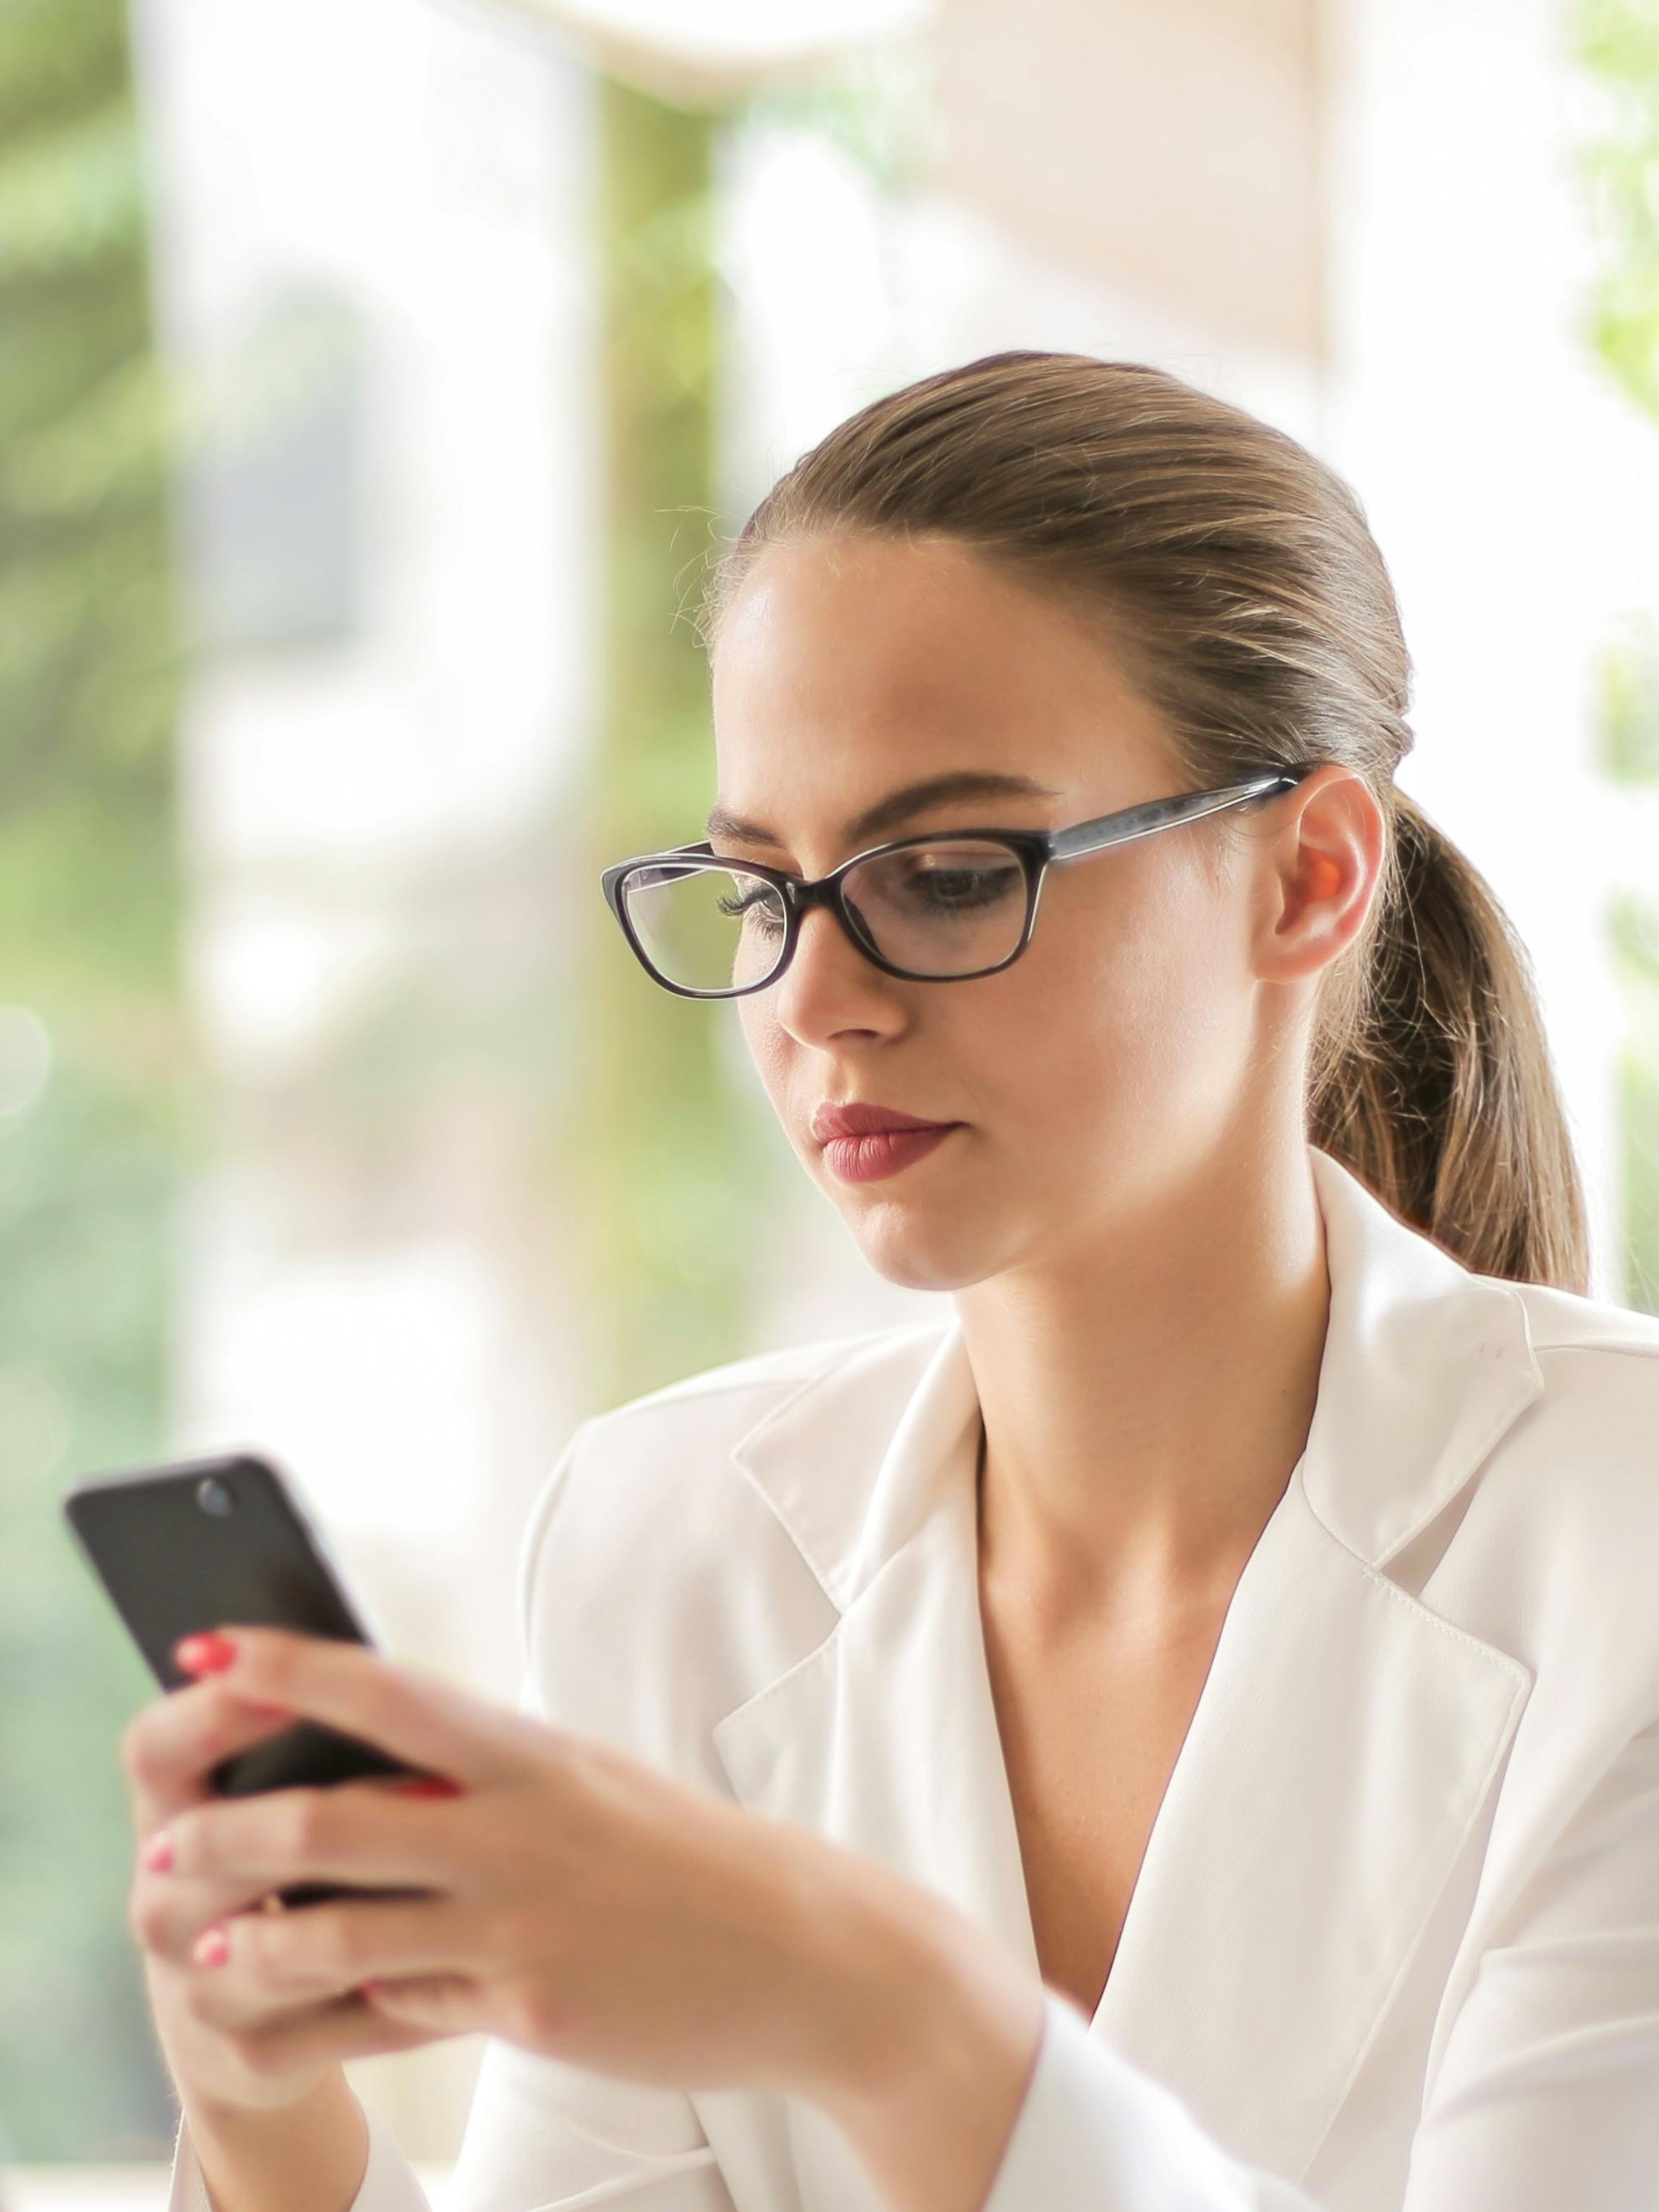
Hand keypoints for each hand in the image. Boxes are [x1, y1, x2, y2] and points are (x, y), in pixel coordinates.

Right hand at [121, 1658, 437, 2116]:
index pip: (155, 1745)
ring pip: (279, 1940)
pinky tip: (463, 1966)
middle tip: (415, 1783)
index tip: (297, 1681)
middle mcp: (160, 1895)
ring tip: (450, 1873)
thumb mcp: (277, 1789)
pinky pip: (331, 2016)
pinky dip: (401, 1990)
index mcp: (167, 1809)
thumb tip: (374, 1661)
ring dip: (366, 1907)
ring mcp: (194, 1981)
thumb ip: (309, 1734)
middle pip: (214, 1843)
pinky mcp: (247, 2050)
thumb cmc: (293, 1860)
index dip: (216, 1708)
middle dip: (307, 1816)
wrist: (267, 2008)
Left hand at [136, 1625, 897, 2108]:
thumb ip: (487, 1783)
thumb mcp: (590, 1786)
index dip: (284, 1665)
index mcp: (532, 1750)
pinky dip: (349, 1997)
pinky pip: (407, 2001)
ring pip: (342, 1926)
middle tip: (165, 1836)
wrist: (807, 1953)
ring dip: (256, 1933)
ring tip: (202, 1936)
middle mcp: (517, 1825)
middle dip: (230, 1827)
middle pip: (334, 1816)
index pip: (384, 1690)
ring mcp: (520, 1919)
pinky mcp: (529, 2006)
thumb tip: (380, 1787)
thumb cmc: (685, 1859)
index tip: (201, 1647)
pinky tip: (311, 1995)